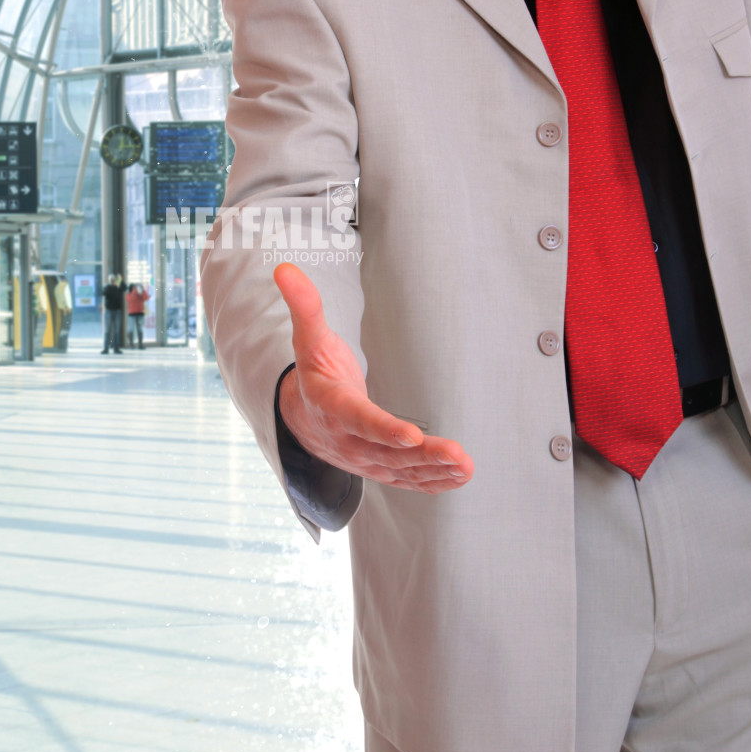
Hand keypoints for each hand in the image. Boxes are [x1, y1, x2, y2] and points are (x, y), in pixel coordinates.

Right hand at [273, 263, 472, 493]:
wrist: (301, 417)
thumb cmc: (314, 371)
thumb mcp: (308, 338)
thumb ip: (304, 305)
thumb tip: (284, 269)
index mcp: (331, 405)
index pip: (358, 419)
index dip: (384, 429)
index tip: (412, 435)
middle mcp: (347, 439)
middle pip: (387, 453)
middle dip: (424, 456)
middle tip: (458, 454)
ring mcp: (362, 459)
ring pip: (400, 470)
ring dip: (435, 471)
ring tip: (466, 465)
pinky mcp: (377, 468)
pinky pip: (405, 480)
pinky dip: (433, 482)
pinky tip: (459, 477)